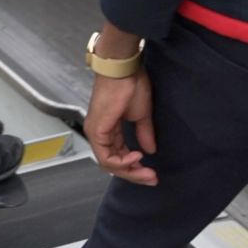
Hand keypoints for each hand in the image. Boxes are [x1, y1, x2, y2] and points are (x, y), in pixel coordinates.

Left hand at [85, 67, 156, 185]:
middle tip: (152, 178)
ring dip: (130, 171)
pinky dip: (123, 161)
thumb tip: (150, 149)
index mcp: (108, 129)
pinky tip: (137, 157)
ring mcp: (96, 133)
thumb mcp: (141, 114)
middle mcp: (98, 133)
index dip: (134, 167)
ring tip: (146, 171)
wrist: (123, 69)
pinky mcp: (97, 131)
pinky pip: (107, 156)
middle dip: (134, 174)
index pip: (118, 156)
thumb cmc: (130, 83)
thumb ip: (144, 133)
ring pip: (109, 164)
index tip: (152, 172)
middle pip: (113, 164)